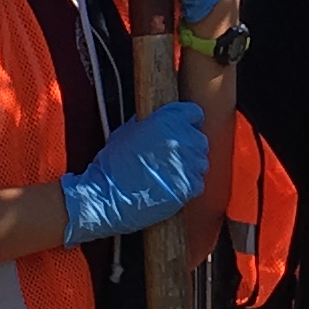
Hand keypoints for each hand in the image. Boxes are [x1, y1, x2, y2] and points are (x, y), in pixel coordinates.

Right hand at [57, 100, 212, 246]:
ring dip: (189, 166)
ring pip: (200, 162)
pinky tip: (170, 187)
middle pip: (199, 139)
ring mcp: (189, 163)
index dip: (186, 122)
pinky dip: (187, 185)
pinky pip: (198, 182)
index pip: (194, 113)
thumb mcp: (128, 131)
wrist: (108, 195)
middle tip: (170, 157)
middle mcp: (182, 139)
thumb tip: (159, 123)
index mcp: (168, 120)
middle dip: (188, 146)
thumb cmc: (113, 164)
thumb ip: (151, 124)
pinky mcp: (190, 186)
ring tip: (168, 174)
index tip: (181, 129)